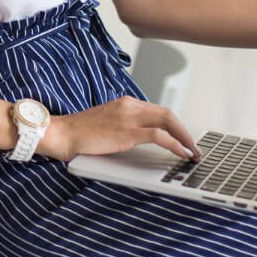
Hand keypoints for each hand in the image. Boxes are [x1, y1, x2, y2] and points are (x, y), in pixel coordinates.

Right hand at [38, 97, 199, 161]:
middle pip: (167, 114)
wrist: (63, 133)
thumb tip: (140, 139)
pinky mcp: (128, 132)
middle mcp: (130, 106)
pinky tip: (182, 153)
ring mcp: (130, 118)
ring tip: (192, 152)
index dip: (174, 125)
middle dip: (184, 131)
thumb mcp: (106, 124)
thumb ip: (123, 126)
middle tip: (194, 146)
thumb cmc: (80, 133)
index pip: (158, 111)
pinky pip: (159, 136)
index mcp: (126, 103)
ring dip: (184, 137)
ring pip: (168, 121)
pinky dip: (175, 144)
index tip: (183, 137)